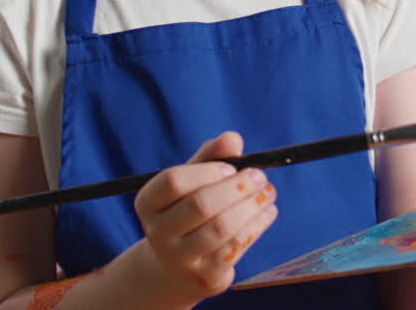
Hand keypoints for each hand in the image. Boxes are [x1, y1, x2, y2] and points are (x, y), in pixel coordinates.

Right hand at [132, 132, 278, 303]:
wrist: (176, 268)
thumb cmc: (187, 212)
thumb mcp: (192, 182)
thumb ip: (210, 156)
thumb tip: (233, 138)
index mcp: (148, 203)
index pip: (172, 181)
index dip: (207, 171)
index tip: (231, 167)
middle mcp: (157, 233)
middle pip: (200, 205)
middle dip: (237, 187)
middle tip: (260, 176)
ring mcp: (179, 259)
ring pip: (221, 228)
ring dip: (252, 206)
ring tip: (268, 192)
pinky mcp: (204, 277)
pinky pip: (235, 248)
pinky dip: (256, 225)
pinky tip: (267, 212)